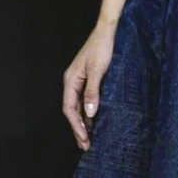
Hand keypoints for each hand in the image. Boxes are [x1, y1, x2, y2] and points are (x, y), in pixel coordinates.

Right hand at [62, 21, 116, 149]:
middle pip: (73, 110)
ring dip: (84, 123)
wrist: (108, 31)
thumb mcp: (98, 70)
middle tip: (86, 146)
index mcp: (70, 80)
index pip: (69, 108)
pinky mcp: (90, 80)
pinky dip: (90, 113)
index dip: (76, 125)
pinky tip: (95, 122)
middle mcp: (73, 82)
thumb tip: (89, 113)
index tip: (84, 138)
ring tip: (90, 139)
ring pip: (80, 107)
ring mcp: (81, 81)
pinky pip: (87, 101)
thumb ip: (92, 91)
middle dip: (78, 129)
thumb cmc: (102, 48)